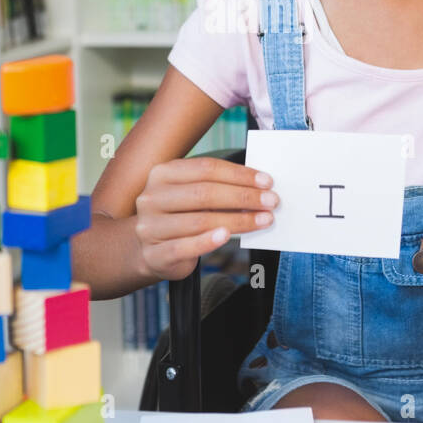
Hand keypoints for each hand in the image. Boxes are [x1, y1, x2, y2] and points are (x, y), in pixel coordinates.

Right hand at [133, 157, 278, 282]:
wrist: (150, 251)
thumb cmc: (180, 217)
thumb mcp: (191, 195)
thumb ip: (217, 187)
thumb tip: (259, 186)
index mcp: (162, 174)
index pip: (205, 168)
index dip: (239, 174)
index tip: (266, 181)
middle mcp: (152, 197)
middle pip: (204, 193)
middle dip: (243, 196)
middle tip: (271, 201)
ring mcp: (150, 226)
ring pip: (200, 220)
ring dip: (238, 220)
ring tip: (263, 220)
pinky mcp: (154, 254)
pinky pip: (185, 246)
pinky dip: (208, 241)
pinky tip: (227, 236)